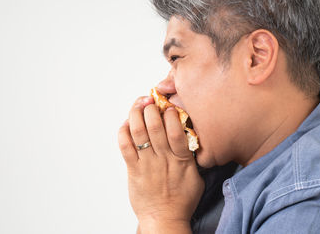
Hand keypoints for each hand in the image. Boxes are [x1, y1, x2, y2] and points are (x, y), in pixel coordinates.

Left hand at [118, 96, 204, 232]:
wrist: (164, 219)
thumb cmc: (181, 199)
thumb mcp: (195, 177)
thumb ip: (192, 157)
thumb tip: (191, 136)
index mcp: (181, 160)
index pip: (176, 131)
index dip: (170, 114)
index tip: (168, 105)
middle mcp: (163, 159)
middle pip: (154, 127)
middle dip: (150, 108)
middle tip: (149, 100)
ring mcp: (146, 164)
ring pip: (138, 133)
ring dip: (136, 115)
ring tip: (138, 105)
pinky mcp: (133, 170)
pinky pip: (125, 147)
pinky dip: (123, 132)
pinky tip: (126, 124)